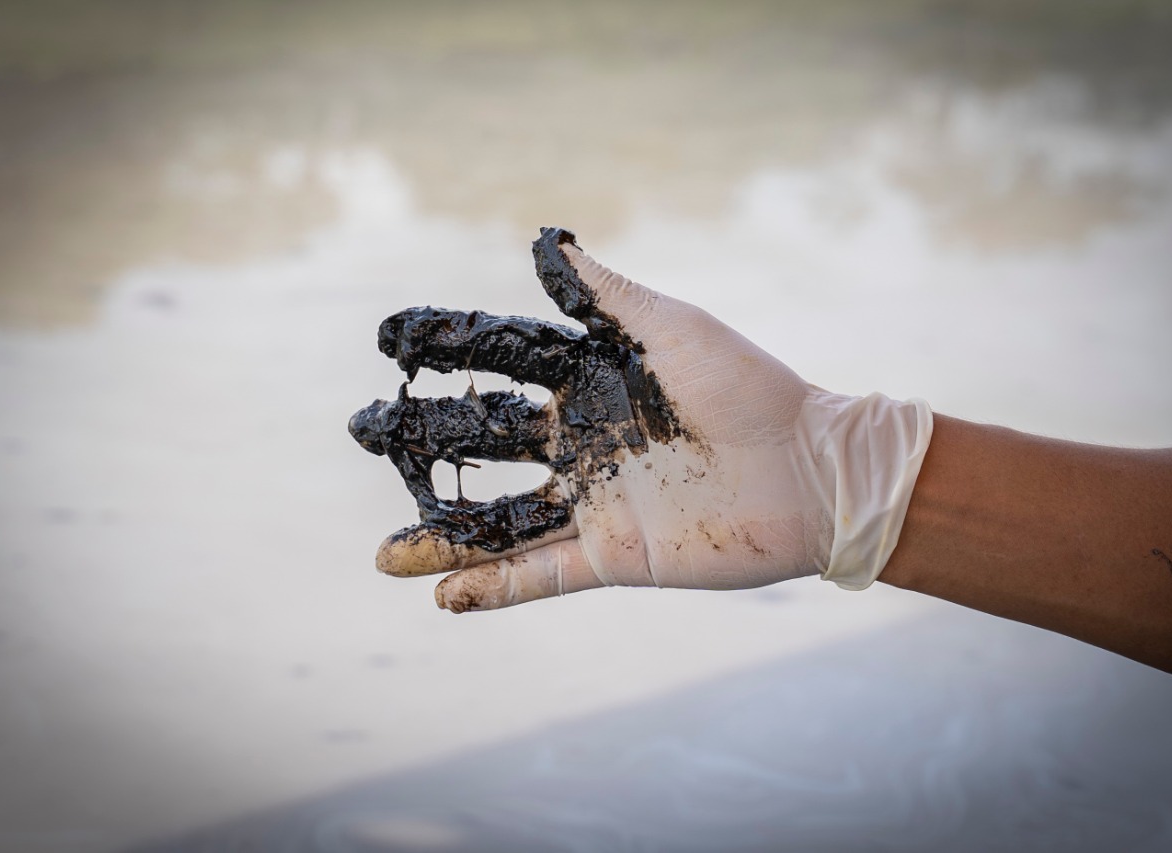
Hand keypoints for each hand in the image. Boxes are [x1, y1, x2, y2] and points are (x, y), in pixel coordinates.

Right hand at [348, 228, 930, 610]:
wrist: (811, 471)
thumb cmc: (750, 388)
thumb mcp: (674, 328)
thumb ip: (608, 295)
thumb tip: (547, 239)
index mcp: (590, 385)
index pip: (501, 366)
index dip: (447, 352)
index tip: (388, 338)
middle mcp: (580, 443)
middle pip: (482, 444)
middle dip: (421, 443)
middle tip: (361, 432)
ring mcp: (593, 502)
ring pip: (498, 523)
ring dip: (440, 538)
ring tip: (382, 556)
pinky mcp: (613, 555)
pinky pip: (538, 575)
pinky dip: (492, 587)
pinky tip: (442, 598)